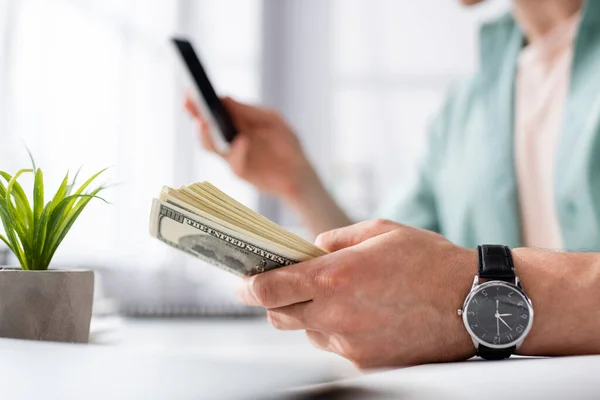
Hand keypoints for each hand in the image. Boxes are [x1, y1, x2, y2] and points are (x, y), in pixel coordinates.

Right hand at [185, 96, 315, 199]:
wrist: (299, 172)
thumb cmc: (285, 143)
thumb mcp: (271, 119)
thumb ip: (248, 111)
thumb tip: (224, 98)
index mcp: (234, 123)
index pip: (211, 111)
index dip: (199, 101)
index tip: (190, 88)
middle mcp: (228, 139)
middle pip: (205, 127)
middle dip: (195, 114)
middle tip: (188, 102)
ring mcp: (231, 156)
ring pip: (210, 146)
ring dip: (205, 134)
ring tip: (203, 122)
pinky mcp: (240, 171)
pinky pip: (234, 161)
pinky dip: (238, 150)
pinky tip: (242, 140)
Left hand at [237, 219, 477, 367]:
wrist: (473, 303)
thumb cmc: (429, 261)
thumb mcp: (379, 231)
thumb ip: (335, 240)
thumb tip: (310, 250)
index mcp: (335, 277)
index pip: (269, 290)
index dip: (248, 287)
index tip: (241, 283)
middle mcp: (336, 316)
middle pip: (279, 316)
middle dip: (274, 301)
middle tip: (283, 286)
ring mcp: (350, 345)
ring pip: (308, 333)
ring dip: (309, 315)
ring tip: (337, 297)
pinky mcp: (367, 364)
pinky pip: (335, 347)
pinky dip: (336, 331)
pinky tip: (361, 314)